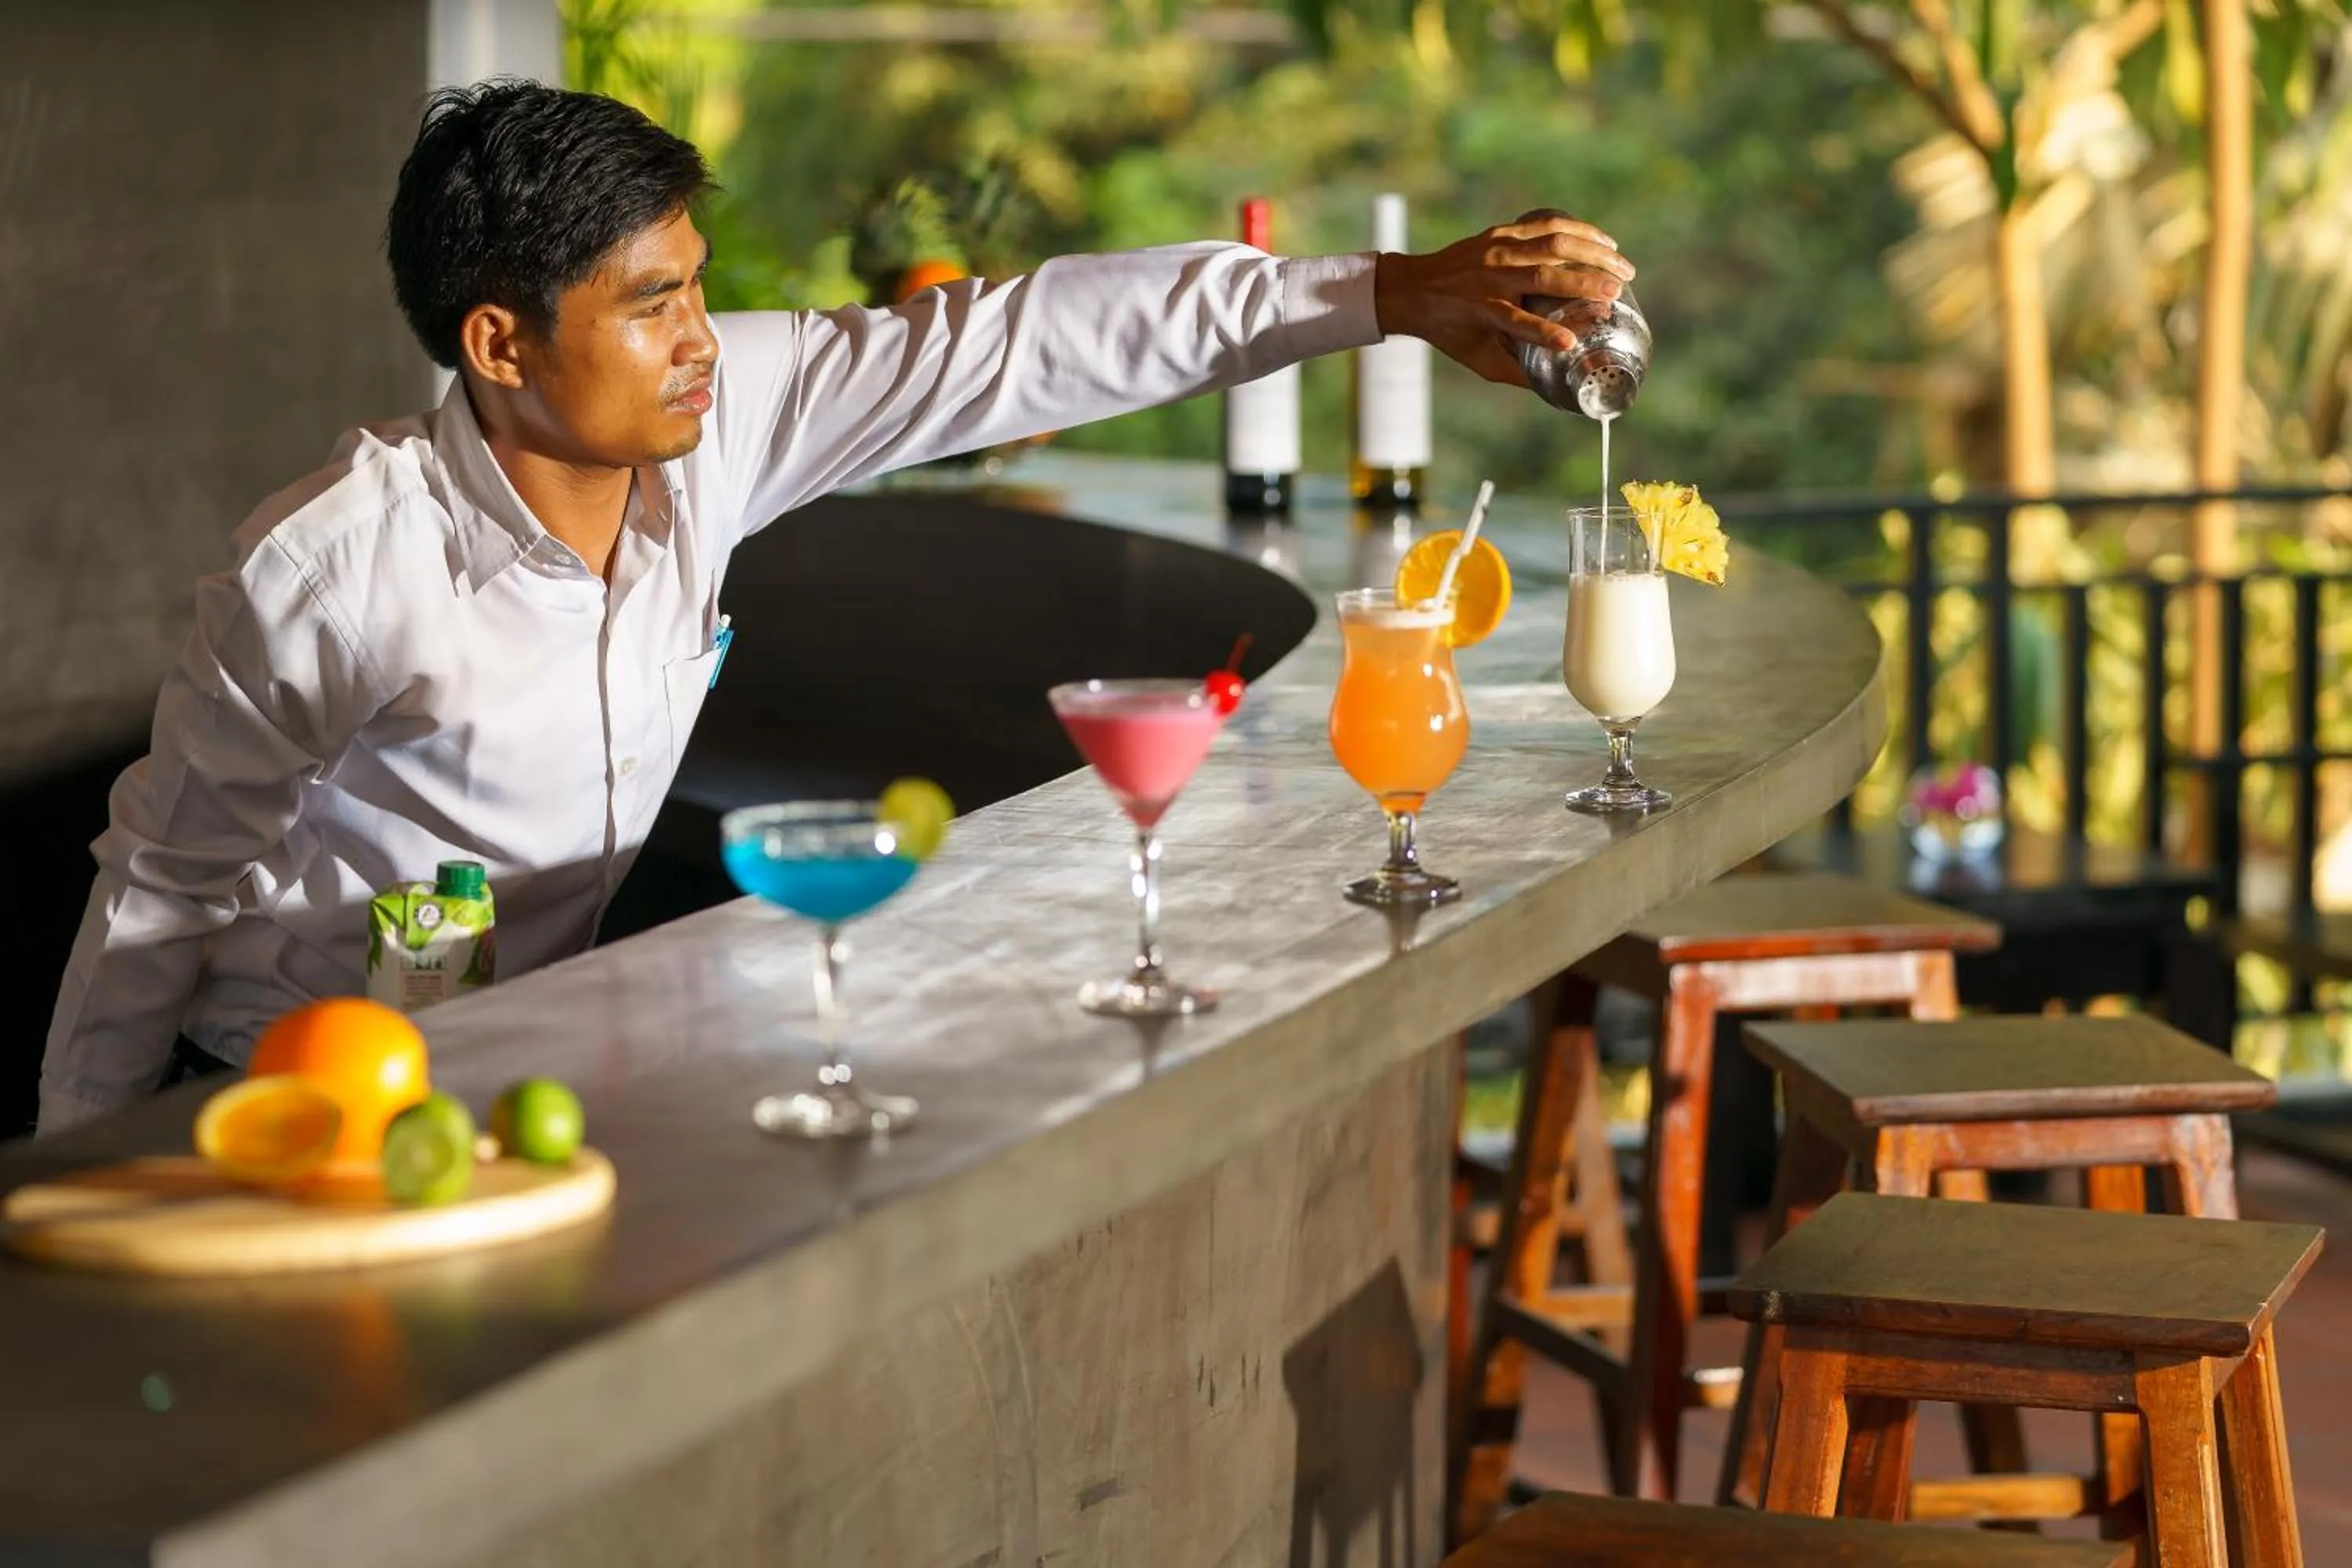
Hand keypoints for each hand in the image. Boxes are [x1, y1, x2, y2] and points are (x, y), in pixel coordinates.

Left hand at [1371, 210, 1634, 387]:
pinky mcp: (1502, 233)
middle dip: (1585, 280)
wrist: (1413, 287)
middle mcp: (1490, 277)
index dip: (1542, 333)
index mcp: (1482, 310)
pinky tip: (1603, 240)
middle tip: (1620, 290)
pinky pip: (1546, 225)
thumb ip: (1515, 372)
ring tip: (1623, 265)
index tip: (1570, 343)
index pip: (1515, 322)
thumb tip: (1555, 388)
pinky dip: (1578, 230)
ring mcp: (1497, 250)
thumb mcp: (1477, 357)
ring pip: (1552, 242)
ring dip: (1592, 251)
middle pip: (1543, 275)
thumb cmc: (1449, 329)